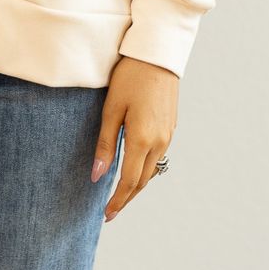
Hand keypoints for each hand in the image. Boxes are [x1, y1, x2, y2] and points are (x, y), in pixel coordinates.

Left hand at [93, 56, 177, 222]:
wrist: (158, 54)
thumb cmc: (130, 77)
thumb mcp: (111, 109)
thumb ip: (105, 144)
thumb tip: (97, 176)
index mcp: (142, 139)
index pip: (128, 182)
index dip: (117, 201)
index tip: (106, 215)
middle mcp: (159, 142)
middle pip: (142, 181)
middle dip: (127, 198)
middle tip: (111, 210)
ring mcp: (168, 135)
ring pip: (152, 170)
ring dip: (136, 184)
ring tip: (120, 192)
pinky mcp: (171, 127)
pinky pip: (158, 156)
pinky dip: (145, 168)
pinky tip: (134, 166)